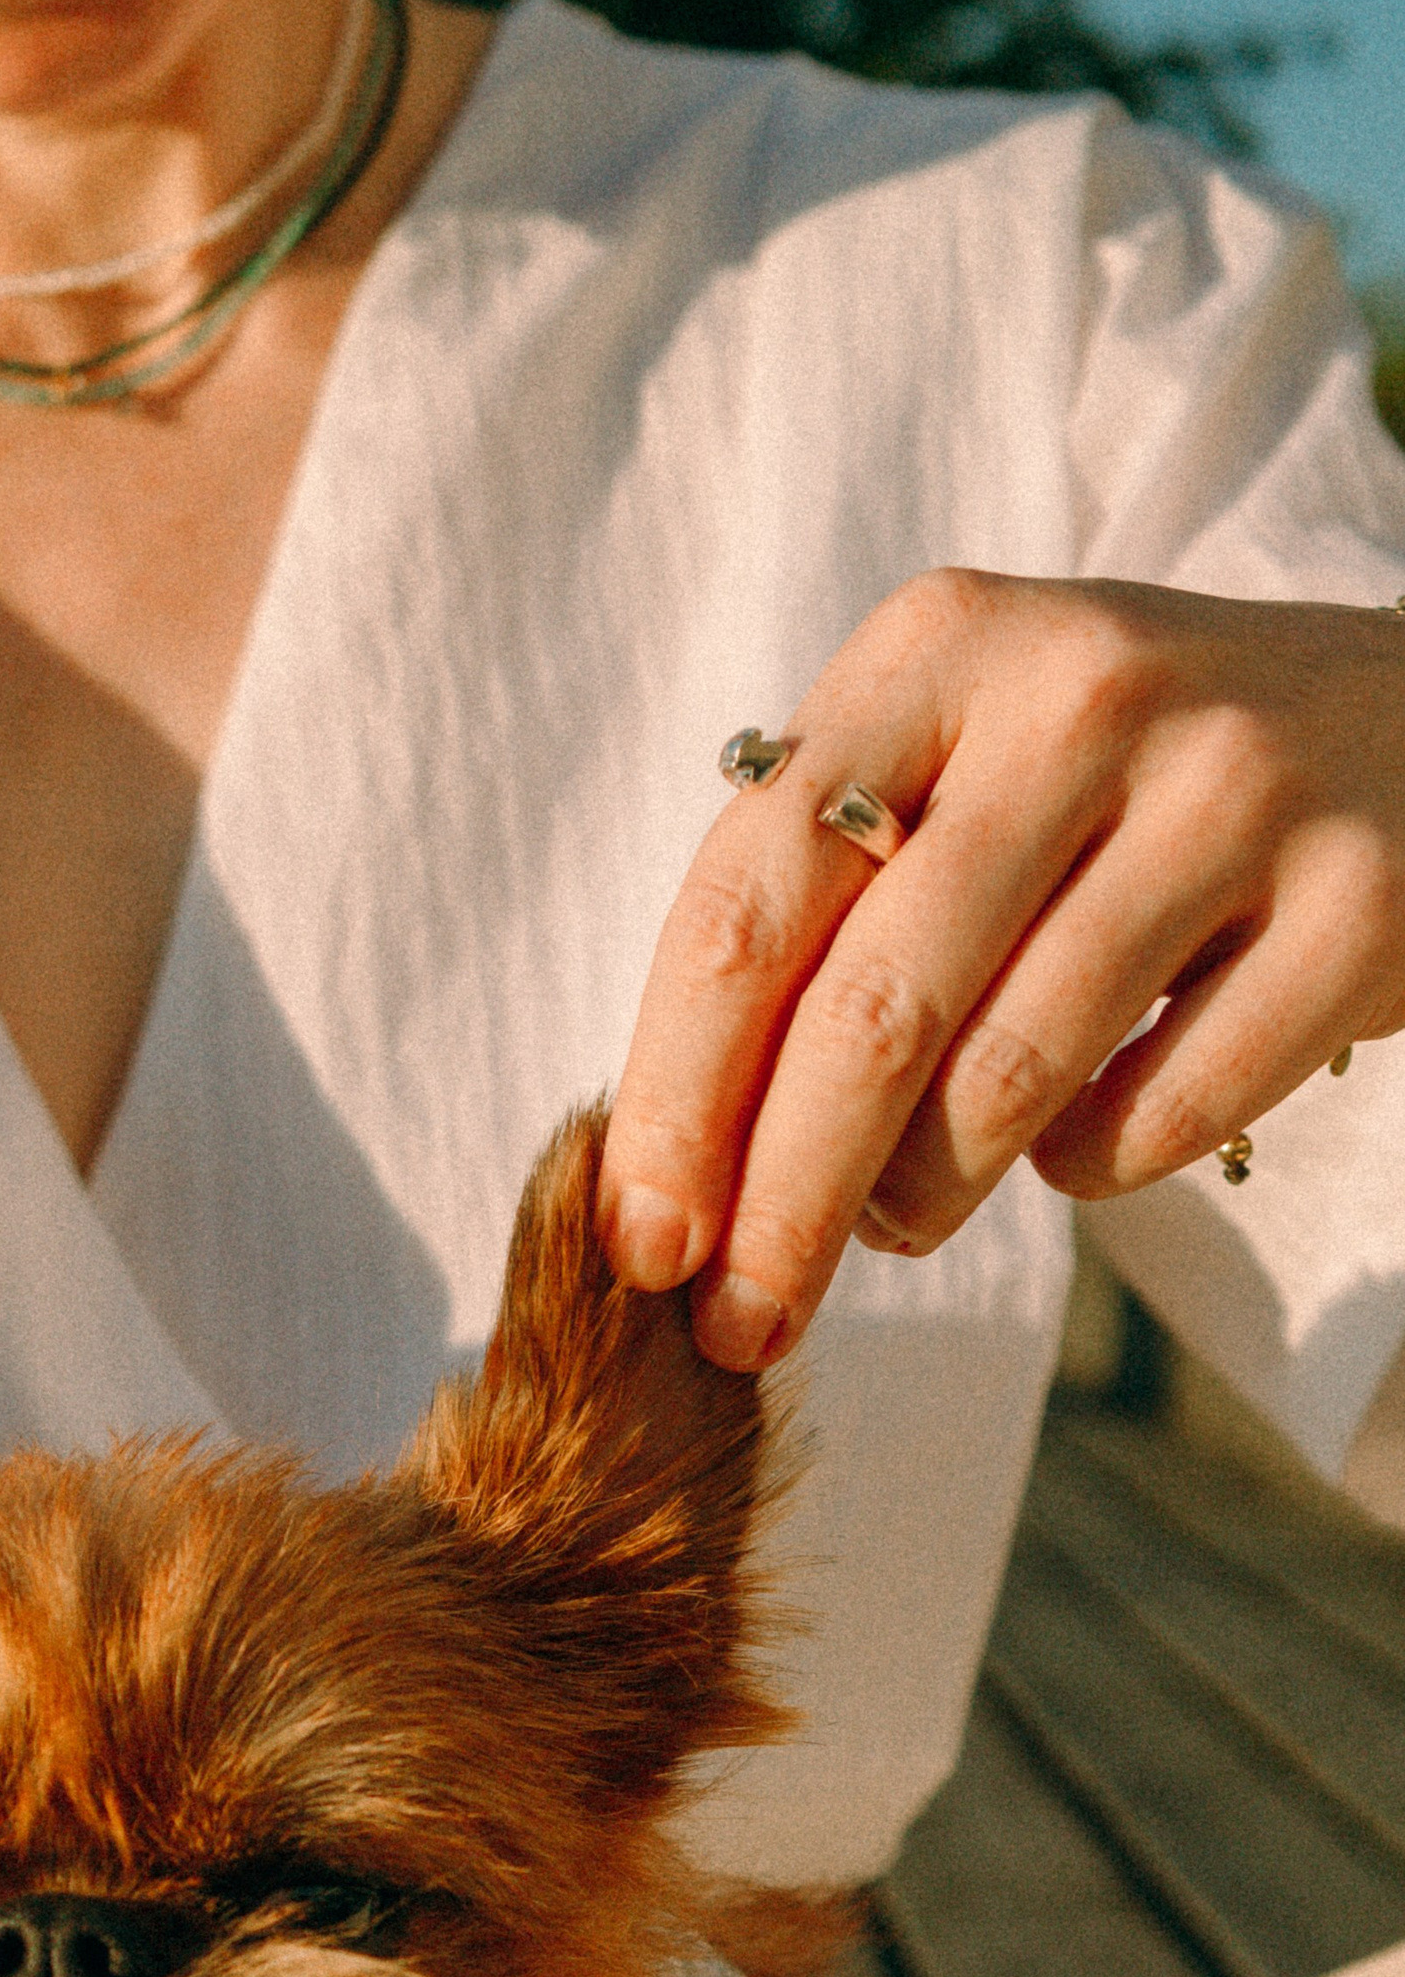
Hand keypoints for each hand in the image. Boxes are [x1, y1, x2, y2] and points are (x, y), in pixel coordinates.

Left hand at [598, 573, 1404, 1367]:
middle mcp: (1078, 695)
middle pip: (868, 1012)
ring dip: (922, 1195)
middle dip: (782, 1205)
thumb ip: (814, 913)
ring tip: (901, 1218)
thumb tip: (676, 1172)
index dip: (675, 1098)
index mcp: (933, 649)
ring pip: (1009, 1077)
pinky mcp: (1358, 902)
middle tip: (740, 1327)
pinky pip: (1160, 1115)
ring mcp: (1232, 789)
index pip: (745, 904)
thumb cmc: (1114, 787)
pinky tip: (1078, 1136)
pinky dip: (1088, 1167)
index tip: (642, 1244)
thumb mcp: (955, 773)